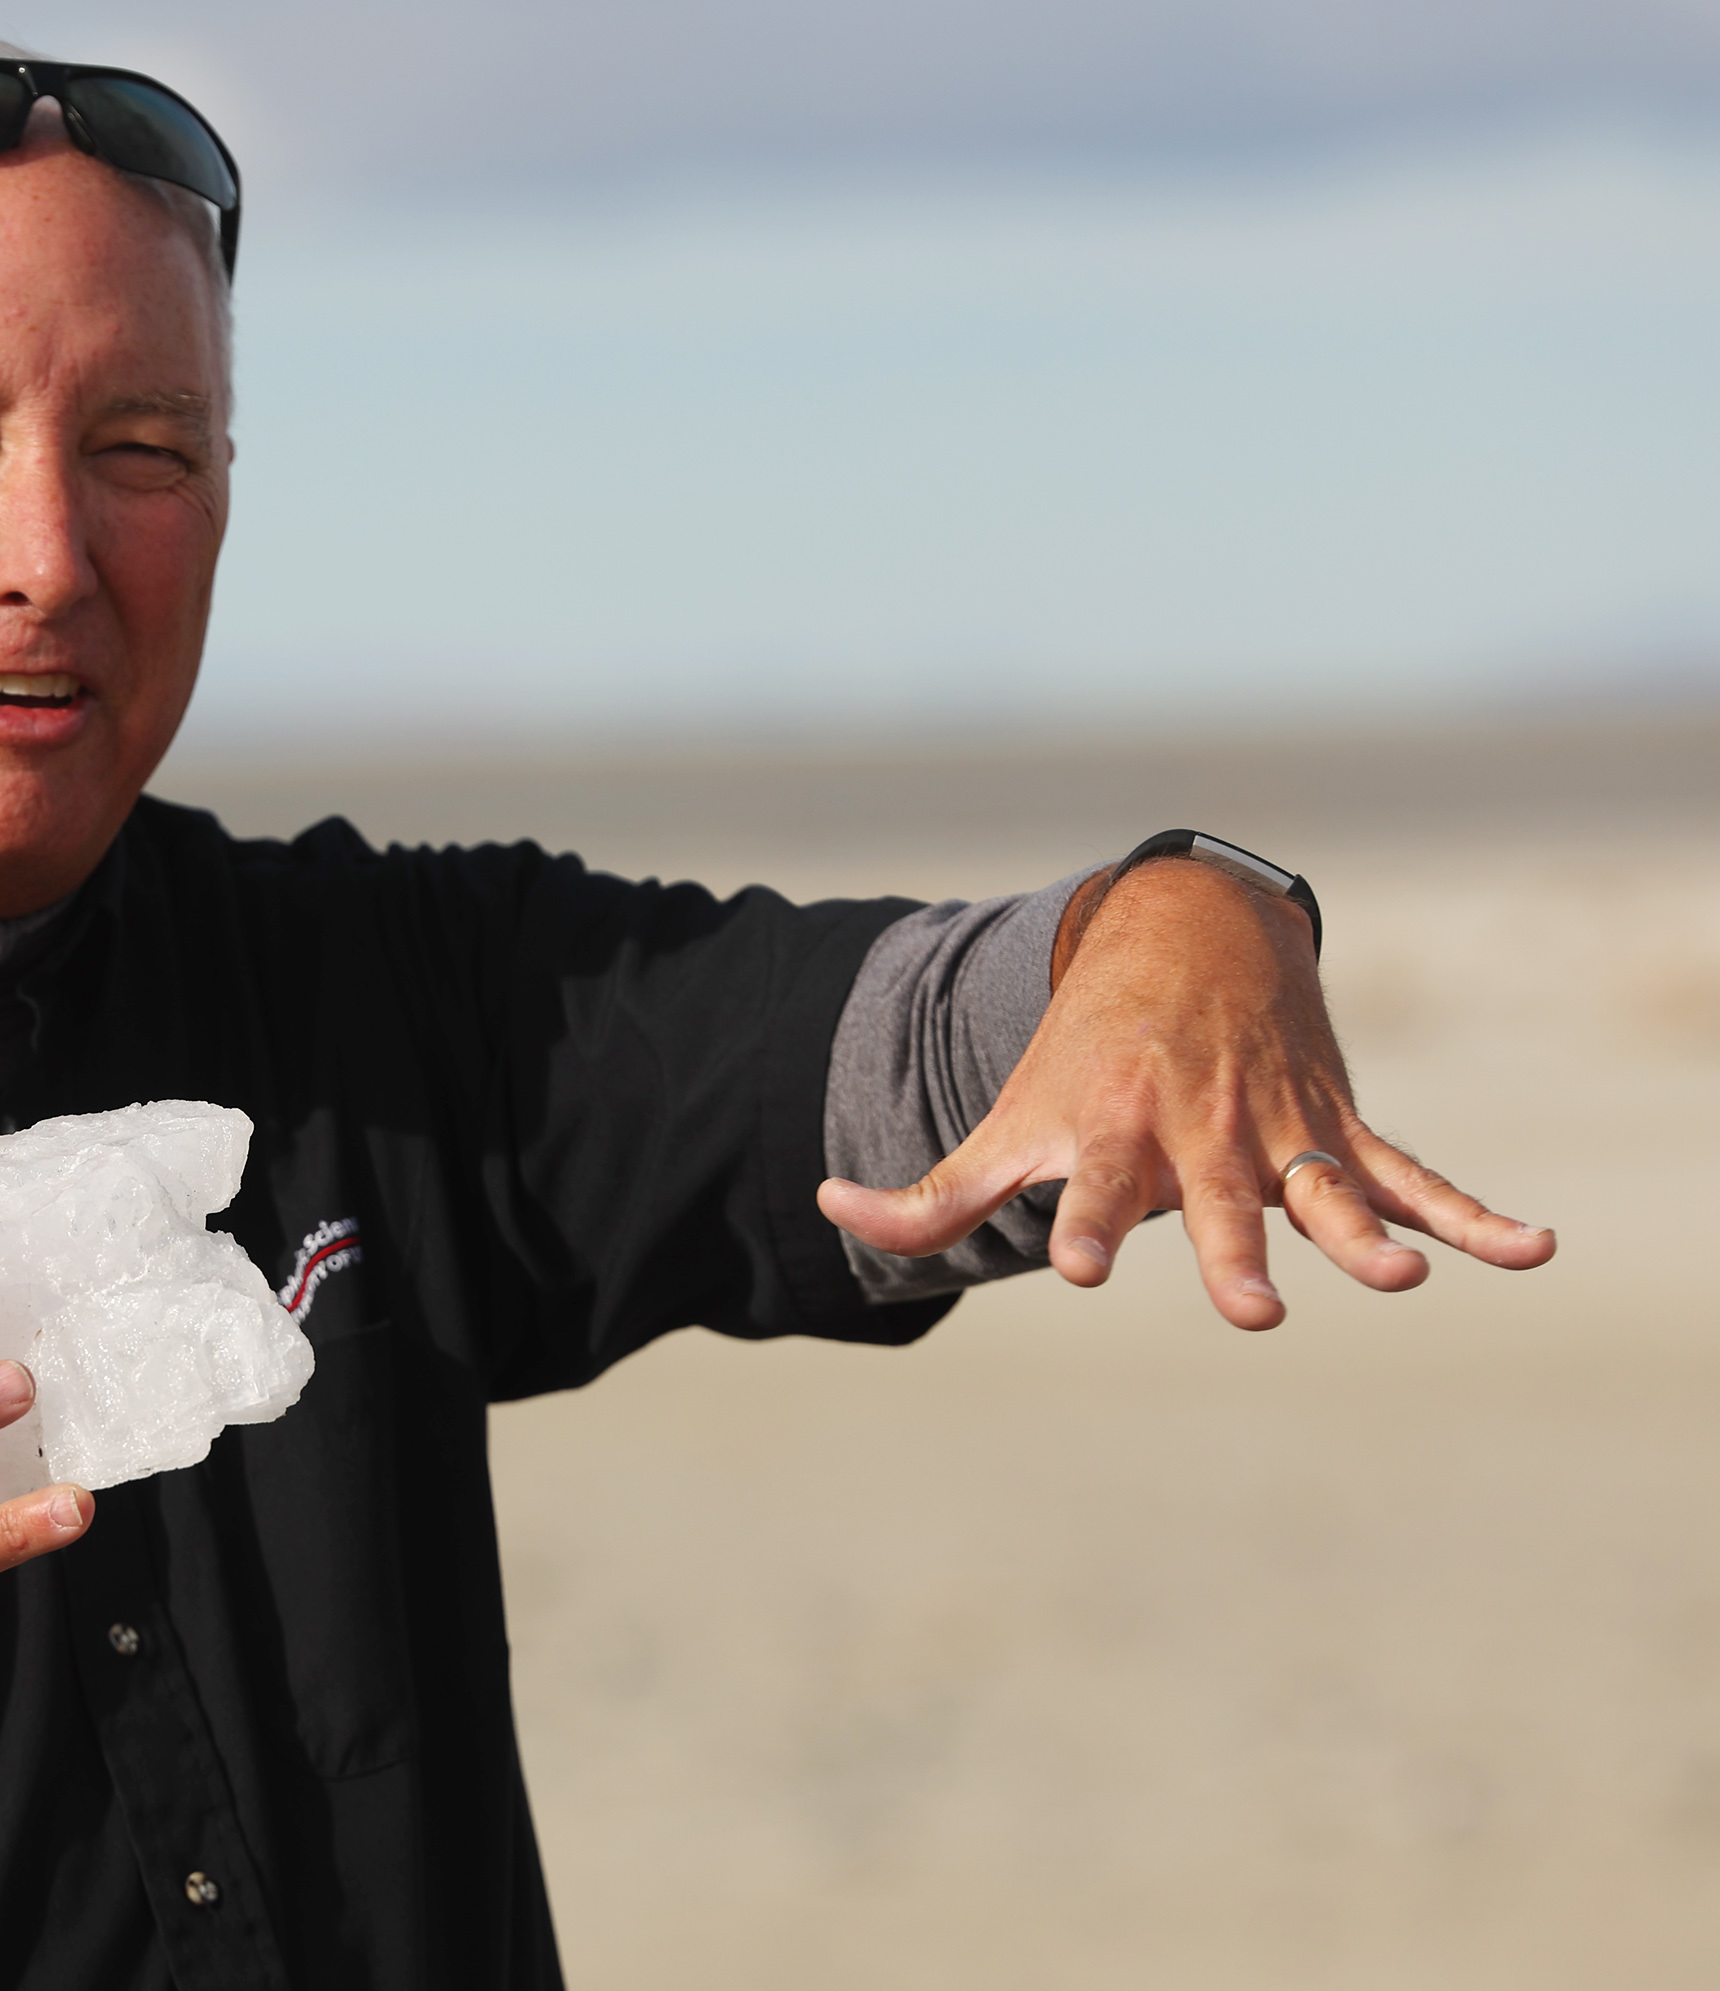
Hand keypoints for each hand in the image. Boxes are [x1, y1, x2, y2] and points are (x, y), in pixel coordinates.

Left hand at [817, 856, 1555, 1328]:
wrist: (1179, 935)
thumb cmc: (1079, 1053)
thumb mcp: (1005, 1115)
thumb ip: (928, 1191)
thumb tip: (827, 1212)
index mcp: (1110, 1130)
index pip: (1090, 1189)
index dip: (1080, 1221)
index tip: (1075, 1262)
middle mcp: (1197, 1132)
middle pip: (1217, 1202)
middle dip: (1232, 1250)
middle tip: (1252, 1309)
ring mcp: (1277, 1130)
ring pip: (1326, 1190)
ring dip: (1365, 1235)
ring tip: (1398, 1277)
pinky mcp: (1339, 1127)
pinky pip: (1415, 1176)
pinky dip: (1475, 1215)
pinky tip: (1538, 1248)